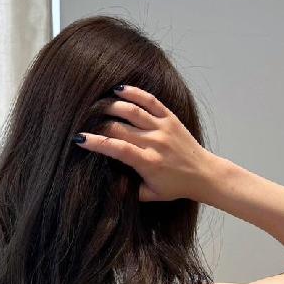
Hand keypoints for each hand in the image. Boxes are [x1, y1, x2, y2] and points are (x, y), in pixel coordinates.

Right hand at [73, 85, 212, 201]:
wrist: (204, 174)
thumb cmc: (175, 186)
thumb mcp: (151, 194)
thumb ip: (130, 192)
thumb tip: (110, 187)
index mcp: (148, 162)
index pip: (117, 148)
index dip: (97, 142)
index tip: (80, 139)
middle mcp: (154, 142)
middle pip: (120, 127)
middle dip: (99, 124)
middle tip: (86, 122)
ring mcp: (163, 128)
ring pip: (133, 111)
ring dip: (112, 106)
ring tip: (98, 105)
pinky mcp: (170, 118)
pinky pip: (151, 101)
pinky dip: (135, 93)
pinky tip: (119, 89)